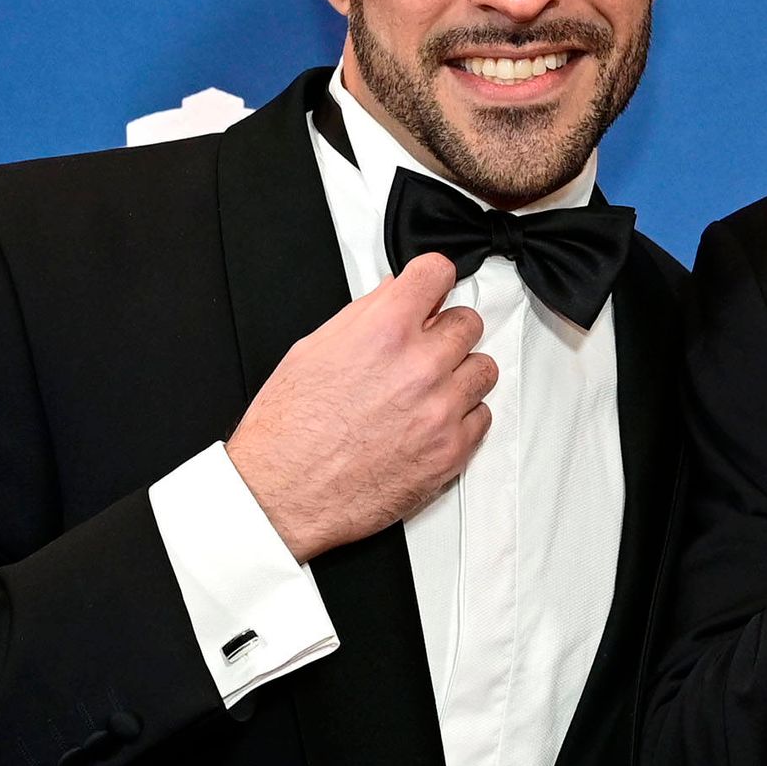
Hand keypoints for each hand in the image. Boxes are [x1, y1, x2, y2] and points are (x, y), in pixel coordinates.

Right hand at [226, 255, 496, 558]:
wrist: (283, 493)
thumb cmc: (289, 428)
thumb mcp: (313, 349)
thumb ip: (365, 316)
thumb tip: (395, 293)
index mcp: (384, 332)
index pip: (437, 273)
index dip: (432, 279)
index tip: (432, 289)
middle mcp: (421, 366)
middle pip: (468, 322)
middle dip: (445, 331)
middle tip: (423, 349)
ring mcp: (442, 410)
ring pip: (483, 369)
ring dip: (459, 374)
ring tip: (427, 390)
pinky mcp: (452, 450)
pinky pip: (482, 417)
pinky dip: (461, 418)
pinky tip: (429, 422)